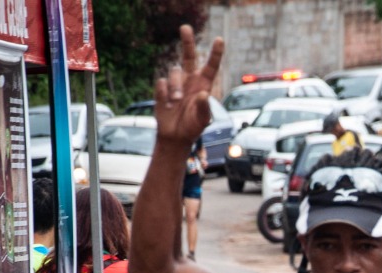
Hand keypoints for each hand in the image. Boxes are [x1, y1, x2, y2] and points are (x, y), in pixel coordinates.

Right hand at [154, 26, 223, 146]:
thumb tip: (203, 94)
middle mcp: (190, 81)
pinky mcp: (162, 89)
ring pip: (173, 72)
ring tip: (176, 101)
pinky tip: (167, 104)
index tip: (219, 40)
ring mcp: (176, 84)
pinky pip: (161, 83)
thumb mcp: (202, 120)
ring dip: (175, 86)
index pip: (211, 66)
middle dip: (187, 41)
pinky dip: (164, 94)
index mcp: (203, 85)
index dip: (215, 53)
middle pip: (188, 56)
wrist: (175, 136)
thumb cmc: (192, 127)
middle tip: (185, 27)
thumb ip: (204, 108)